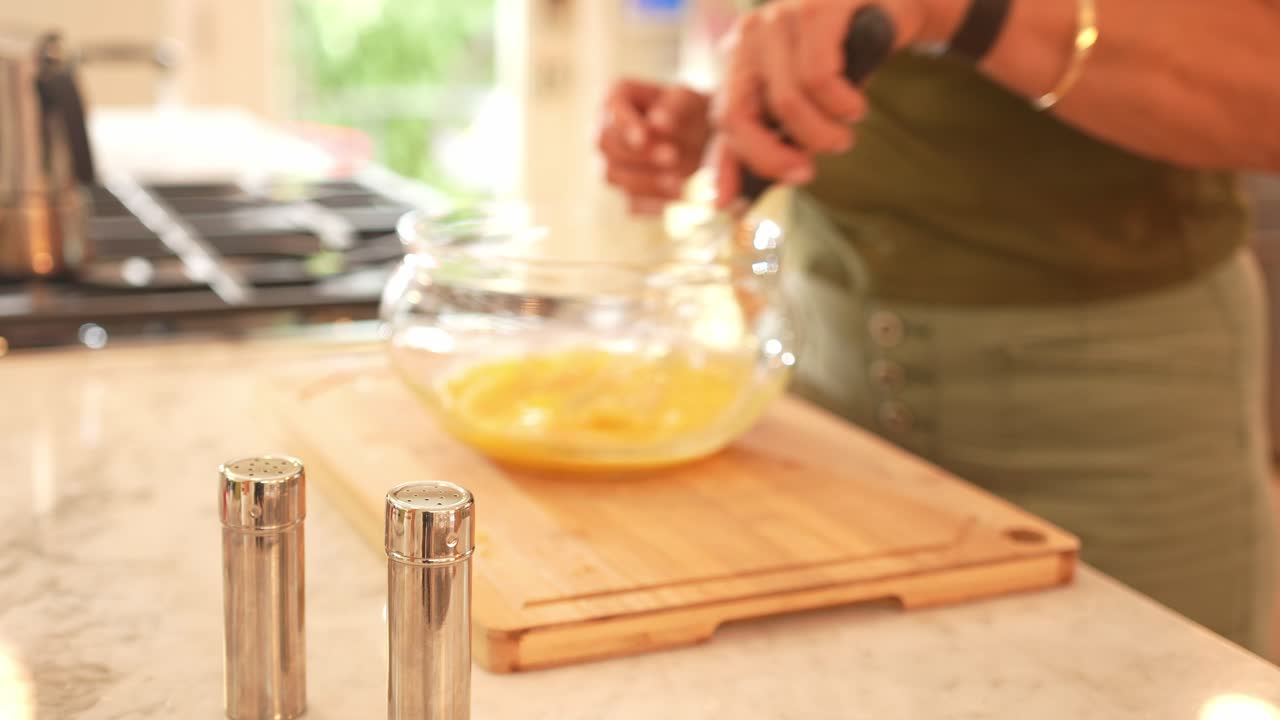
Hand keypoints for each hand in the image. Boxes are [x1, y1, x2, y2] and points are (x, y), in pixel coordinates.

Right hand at [597, 80, 712, 214]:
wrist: (702, 136)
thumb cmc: (690, 110)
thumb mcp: (688, 100)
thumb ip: (674, 107)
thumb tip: (658, 124)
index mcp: (616, 99)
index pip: (610, 112)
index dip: (624, 127)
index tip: (644, 137)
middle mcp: (605, 130)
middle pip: (605, 145)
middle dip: (638, 154)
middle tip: (673, 156)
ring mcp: (611, 162)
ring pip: (611, 175)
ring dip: (644, 181)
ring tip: (679, 183)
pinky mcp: (625, 190)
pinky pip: (630, 203)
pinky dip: (653, 203)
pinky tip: (678, 198)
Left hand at [709, 0, 959, 206]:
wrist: (894, 2)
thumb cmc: (848, 56)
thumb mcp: (808, 98)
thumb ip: (779, 134)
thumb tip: (748, 194)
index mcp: (742, 58)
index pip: (722, 117)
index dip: (723, 165)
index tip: (728, 204)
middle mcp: (752, 35)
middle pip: (738, 114)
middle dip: (771, 158)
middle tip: (805, 173)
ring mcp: (781, 17)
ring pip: (787, 102)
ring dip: (822, 133)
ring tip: (845, 131)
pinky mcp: (818, 7)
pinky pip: (819, 78)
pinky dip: (841, 104)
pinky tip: (855, 106)